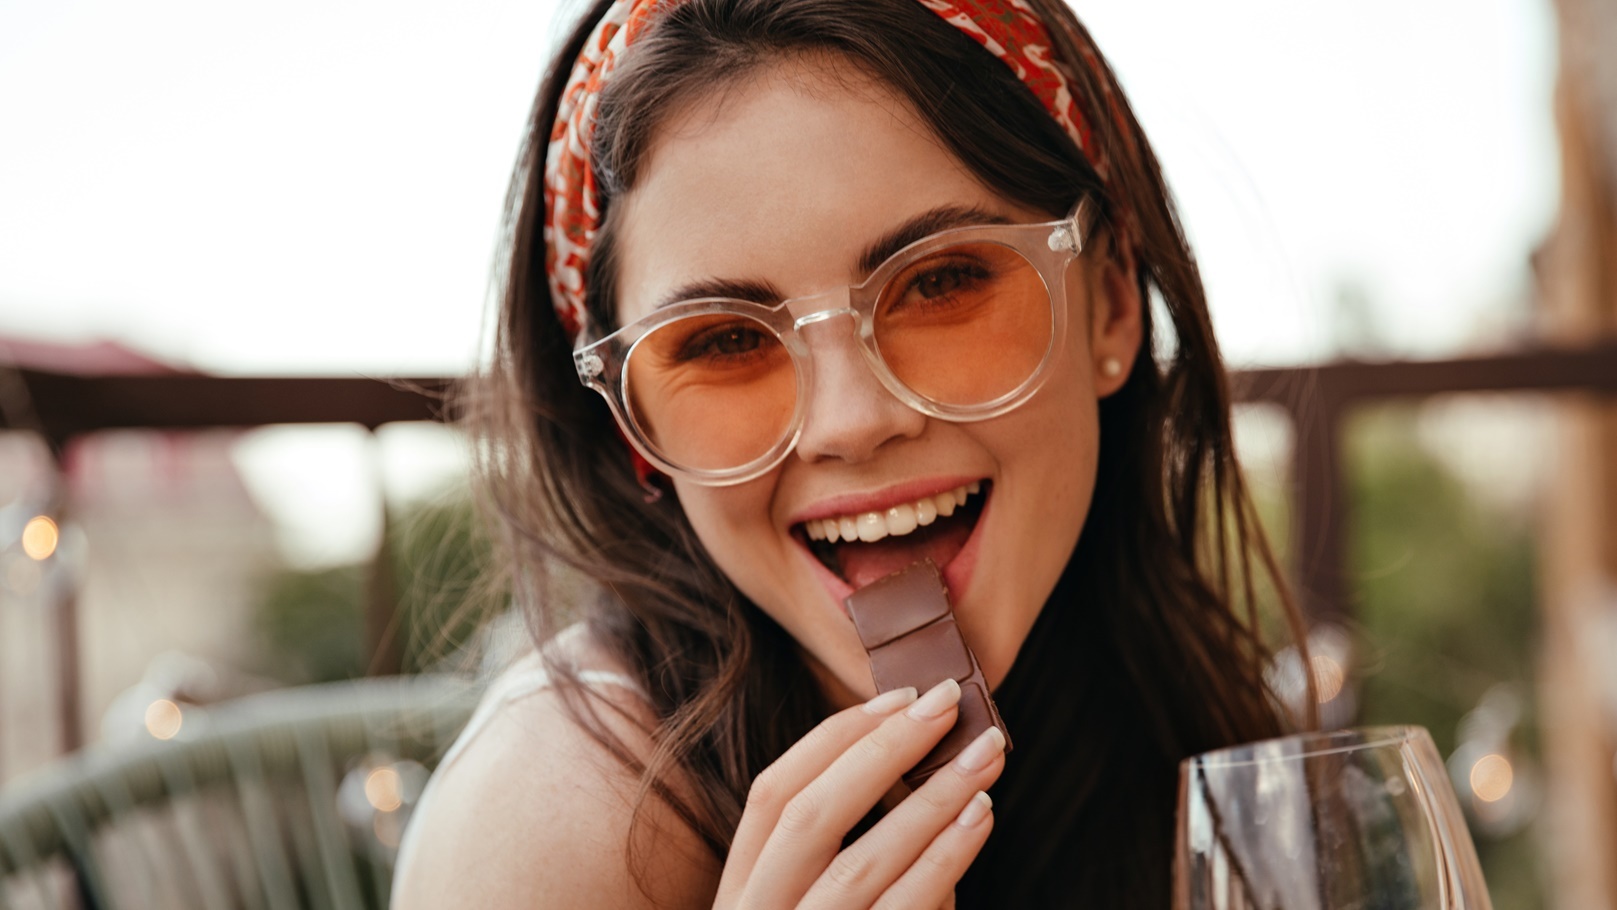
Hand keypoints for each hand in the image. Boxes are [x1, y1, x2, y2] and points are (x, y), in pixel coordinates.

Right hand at [713, 679, 1005, 908]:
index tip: (899, 697)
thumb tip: (914, 759)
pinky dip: (945, 858)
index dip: (834, 738)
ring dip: (932, 801)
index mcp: (743, 890)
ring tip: (985, 755)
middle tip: (949, 701)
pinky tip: (979, 817)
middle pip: (809, 817)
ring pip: (860, 865)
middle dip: (883, 750)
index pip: (772, 794)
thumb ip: (841, 847)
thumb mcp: (812, 899)